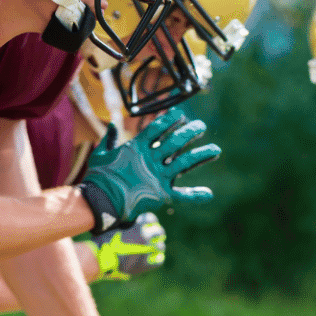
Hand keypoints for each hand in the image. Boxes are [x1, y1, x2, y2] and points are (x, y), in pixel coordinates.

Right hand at [79, 108, 220, 233]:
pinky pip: (181, 195)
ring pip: (185, 163)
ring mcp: (158, 176)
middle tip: (200, 126)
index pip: (157, 129)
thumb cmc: (98, 177)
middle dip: (190, 132)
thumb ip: (109, 139)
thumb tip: (112, 126)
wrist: (101, 201)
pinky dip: (195, 195)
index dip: (169, 120)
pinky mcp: (161, 194)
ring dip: (201, 155)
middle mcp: (151, 160)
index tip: (180, 115)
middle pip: (175, 142)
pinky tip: (208, 194)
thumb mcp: (101, 154)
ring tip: (216, 150)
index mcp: (137, 148)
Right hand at [89, 212, 165, 279]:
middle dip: (155, 231)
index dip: (148, 219)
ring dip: (157, 244)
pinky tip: (153, 256)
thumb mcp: (114, 226)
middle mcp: (145, 239)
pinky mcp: (144, 266)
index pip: (151, 218)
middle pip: (160, 232)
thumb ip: (127, 224)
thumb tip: (133, 223)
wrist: (98, 259)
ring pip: (161, 246)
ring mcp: (146, 253)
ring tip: (151, 246)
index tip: (144, 221)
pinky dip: (157, 257)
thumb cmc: (102, 241)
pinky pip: (158, 261)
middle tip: (151, 233)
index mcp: (138, 227)